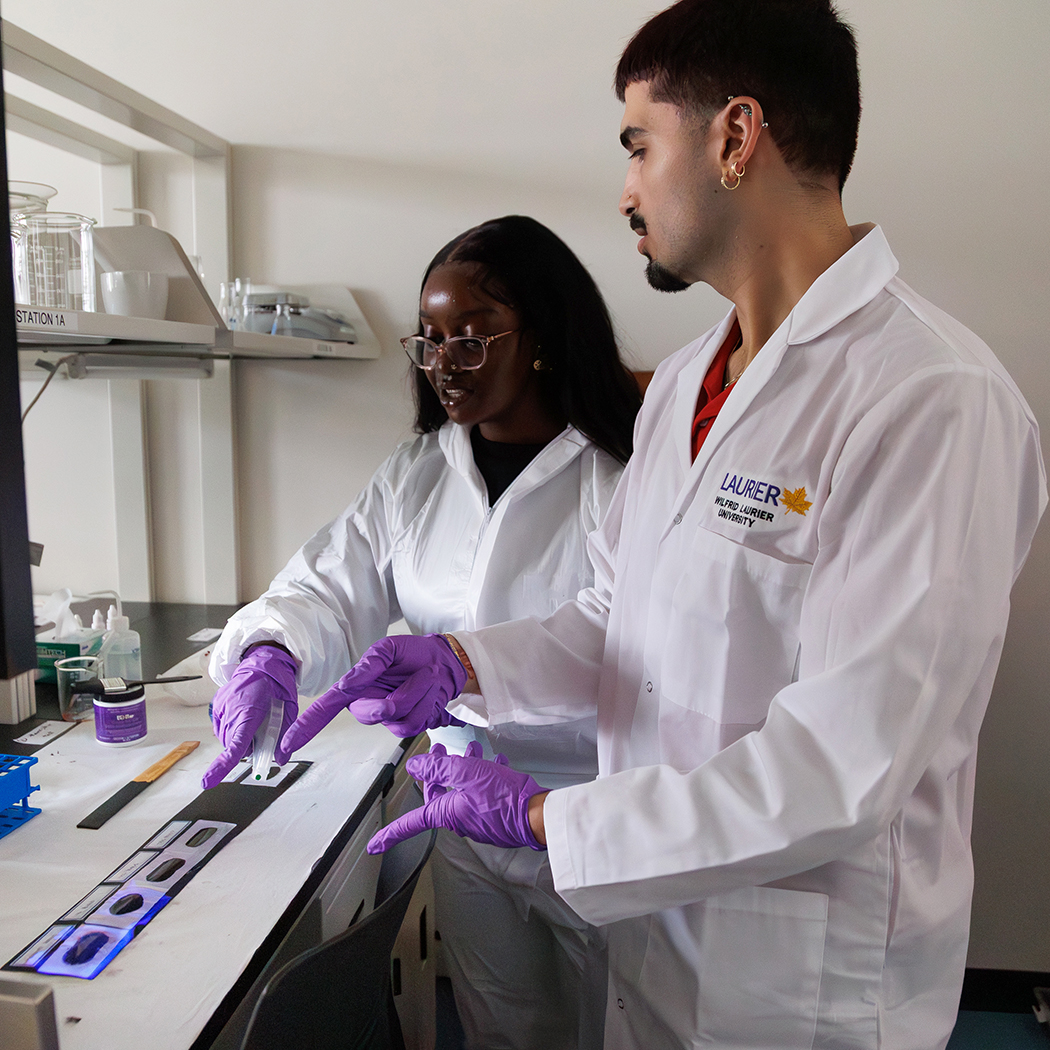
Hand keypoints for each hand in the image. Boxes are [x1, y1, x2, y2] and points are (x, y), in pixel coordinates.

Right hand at [201, 645, 298, 788]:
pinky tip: (244, 718)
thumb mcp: (289, 709)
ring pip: (226, 738)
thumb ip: (284, 735)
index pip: (235, 744)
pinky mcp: (217, 705)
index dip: (223, 765)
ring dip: (239, 738)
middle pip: (233, 744)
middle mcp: (230, 709)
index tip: (208, 781)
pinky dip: (233, 730)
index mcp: (249, 710)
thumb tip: (281, 758)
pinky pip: (222, 728)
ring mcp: (221, 706)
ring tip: (255, 720)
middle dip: (247, 747)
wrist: (263, 662)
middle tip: (263, 732)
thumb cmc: (277, 684)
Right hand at [279, 634, 467, 756]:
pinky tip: (430, 691)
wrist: (444, 662)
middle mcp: (366, 705)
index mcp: (354, 687)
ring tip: (426, 678)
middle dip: (395, 697)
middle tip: (418, 676)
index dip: (306, 727)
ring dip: (419, 695)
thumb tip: (347, 683)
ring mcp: (387, 718)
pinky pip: (414, 724)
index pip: (324, 709)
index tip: (286, 746)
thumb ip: (368, 664)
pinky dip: (428, 703)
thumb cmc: (413, 653)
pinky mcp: (407, 725)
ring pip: (396, 721)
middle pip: (369, 715)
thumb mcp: (389, 648)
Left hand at [367, 742, 545, 853]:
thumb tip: (414, 767)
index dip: (391, 834)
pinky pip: (482, 795)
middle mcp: (460, 820)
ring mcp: (479, 820)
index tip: (374, 846)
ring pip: (462, 791)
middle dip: (438, 772)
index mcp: (448, 813)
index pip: (412, 822)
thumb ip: (438, 768)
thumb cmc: (504, 796)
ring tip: (474, 749)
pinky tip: (497, 763)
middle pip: (440, 796)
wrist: (537, 816)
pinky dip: (485, 777)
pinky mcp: (496, 817)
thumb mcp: (467, 773)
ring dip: (464, 768)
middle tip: (438, 748)